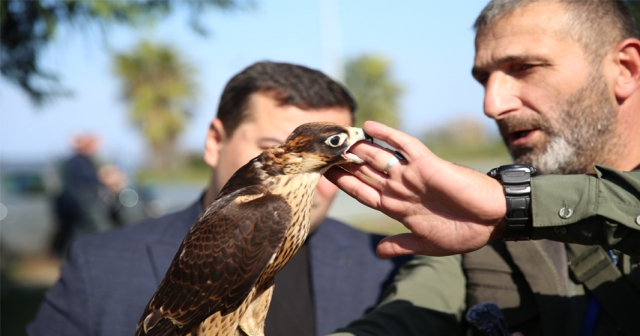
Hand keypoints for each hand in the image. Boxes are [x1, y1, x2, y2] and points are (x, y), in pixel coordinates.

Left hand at [325, 121, 506, 257]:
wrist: (492, 220)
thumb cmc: (463, 232)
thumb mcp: (425, 244)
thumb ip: (400, 244)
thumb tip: (377, 252)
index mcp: (397, 207)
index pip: (362, 192)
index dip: (343, 183)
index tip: (323, 175)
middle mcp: (401, 187)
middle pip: (364, 172)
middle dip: (343, 163)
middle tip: (321, 151)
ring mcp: (412, 174)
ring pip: (378, 157)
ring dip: (357, 148)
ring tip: (335, 138)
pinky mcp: (427, 164)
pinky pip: (404, 145)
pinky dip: (387, 135)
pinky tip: (369, 127)